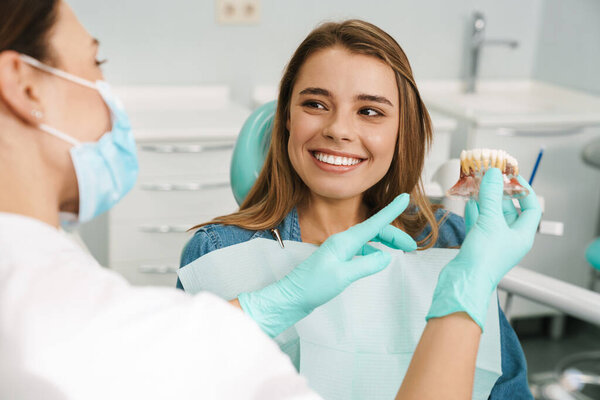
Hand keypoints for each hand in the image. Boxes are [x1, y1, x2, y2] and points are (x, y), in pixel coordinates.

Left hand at [239, 194, 417, 336]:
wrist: (292, 297)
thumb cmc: (313, 286)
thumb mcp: (342, 276)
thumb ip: (365, 265)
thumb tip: (385, 257)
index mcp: (345, 241)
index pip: (374, 223)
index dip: (391, 210)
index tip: (405, 198)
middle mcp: (343, 241)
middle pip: (374, 231)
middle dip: (395, 235)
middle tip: (412, 247)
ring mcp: (340, 250)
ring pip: (369, 240)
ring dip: (386, 242)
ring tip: (401, 250)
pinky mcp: (338, 260)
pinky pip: (362, 249)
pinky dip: (374, 251)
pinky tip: (379, 258)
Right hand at [427, 169, 541, 329]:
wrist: (463, 281)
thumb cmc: (484, 259)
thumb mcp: (490, 221)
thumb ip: (491, 196)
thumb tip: (494, 175)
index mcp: (522, 235)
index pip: (531, 208)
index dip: (524, 190)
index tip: (513, 176)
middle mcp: (509, 238)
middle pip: (508, 209)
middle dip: (499, 192)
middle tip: (489, 176)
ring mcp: (493, 241)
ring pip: (491, 215)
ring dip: (484, 200)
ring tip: (476, 184)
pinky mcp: (477, 244)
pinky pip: (478, 223)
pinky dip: (474, 211)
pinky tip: (468, 201)